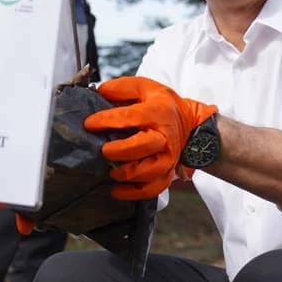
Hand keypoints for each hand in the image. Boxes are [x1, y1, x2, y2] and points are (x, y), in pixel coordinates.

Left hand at [84, 77, 216, 199]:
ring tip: (111, 171)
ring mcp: (168, 158)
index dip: (107, 120)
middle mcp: (164, 137)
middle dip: (119, 150)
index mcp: (158, 112)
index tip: (89, 124)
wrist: (191, 124)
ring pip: (148, 172)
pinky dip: (134, 194)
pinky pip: (152, 189)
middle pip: (143, 146)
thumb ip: (121, 88)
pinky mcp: (167, 173)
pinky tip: (117, 190)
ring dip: (126, 174)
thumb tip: (99, 92)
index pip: (131, 117)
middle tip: (103, 150)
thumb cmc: (163, 106)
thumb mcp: (145, 87)